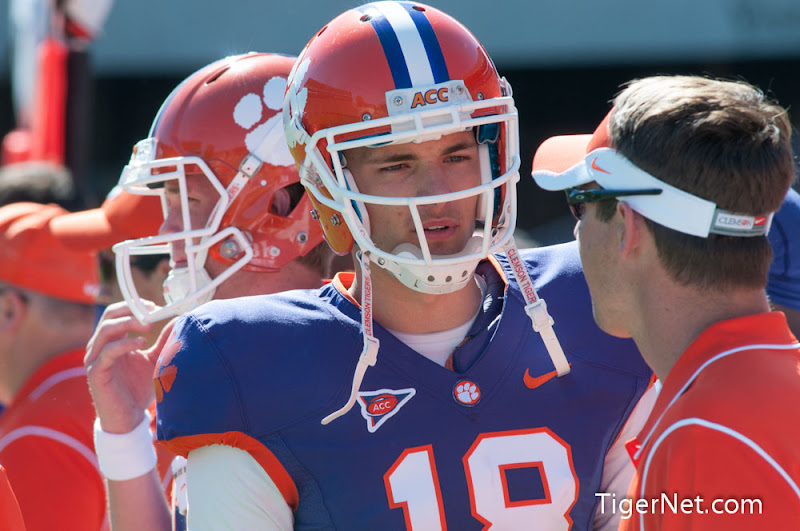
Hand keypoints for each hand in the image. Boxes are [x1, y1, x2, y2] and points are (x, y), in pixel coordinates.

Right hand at [84, 301, 173, 433]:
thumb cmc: (139, 388)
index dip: (135, 306)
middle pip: (109, 316)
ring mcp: (95, 359)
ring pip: (106, 330)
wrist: (128, 418)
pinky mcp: (96, 374)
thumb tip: (179, 320)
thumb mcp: (156, 360)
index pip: (117, 312)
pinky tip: (142, 343)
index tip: (156, 307)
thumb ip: (164, 341)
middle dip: (131, 310)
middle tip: (153, 311)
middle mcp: (100, 346)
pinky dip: (124, 344)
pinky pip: (107, 353)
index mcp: (112, 340)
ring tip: (148, 325)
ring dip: (128, 323)